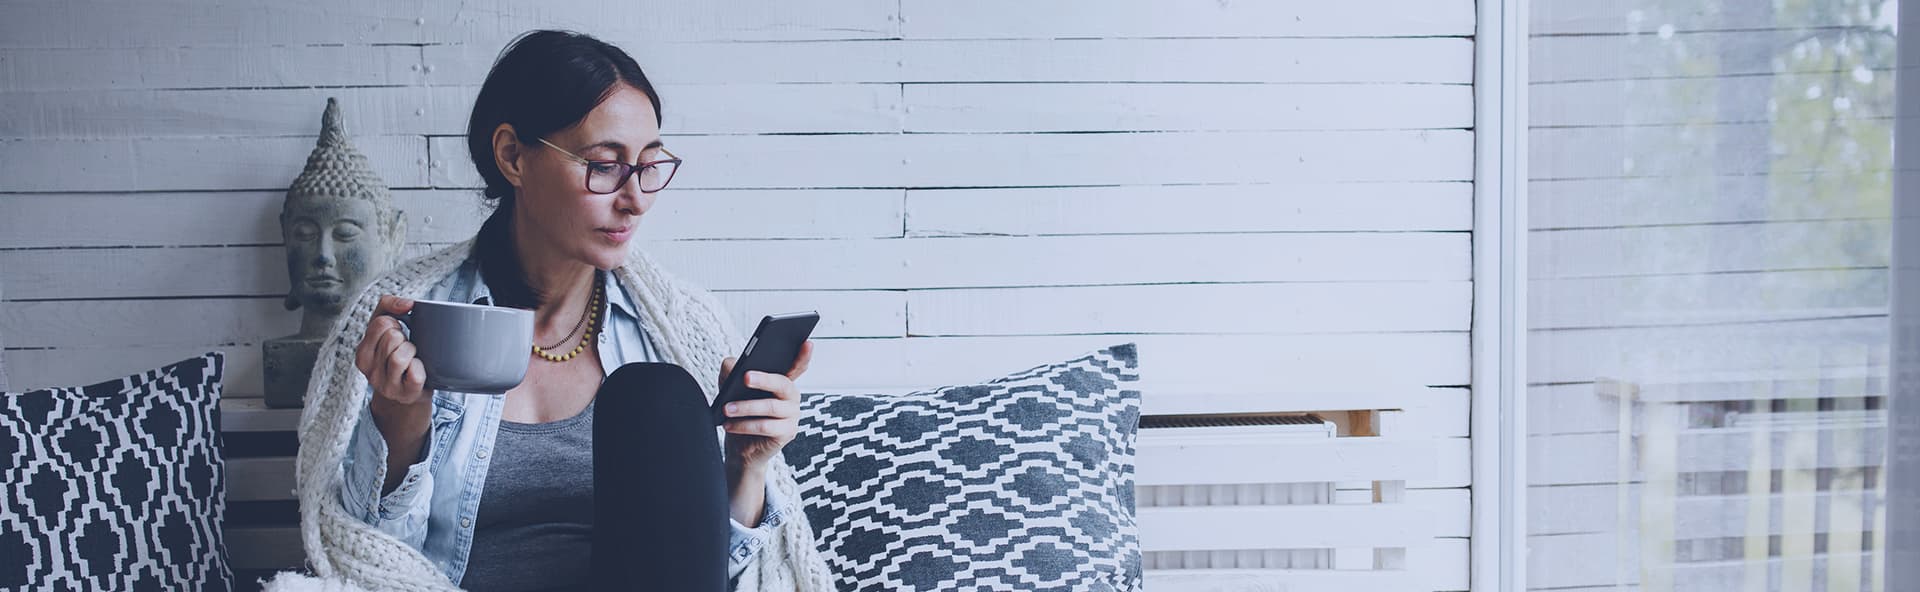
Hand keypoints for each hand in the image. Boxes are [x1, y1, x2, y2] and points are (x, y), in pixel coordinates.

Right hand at [356, 295, 428, 411]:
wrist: (407, 392)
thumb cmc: (396, 354)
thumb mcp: (386, 327)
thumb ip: (389, 305)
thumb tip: (408, 303)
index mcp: (363, 352)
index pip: (381, 323)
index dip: (396, 323)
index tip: (397, 332)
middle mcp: (369, 371)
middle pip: (392, 338)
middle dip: (405, 338)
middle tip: (405, 347)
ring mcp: (386, 385)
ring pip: (401, 356)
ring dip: (413, 352)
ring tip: (412, 358)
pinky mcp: (405, 394)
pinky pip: (415, 374)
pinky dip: (421, 368)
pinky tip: (418, 370)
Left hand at [719, 340, 811, 471]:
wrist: (740, 447)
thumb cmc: (740, 414)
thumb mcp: (732, 389)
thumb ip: (732, 372)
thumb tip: (731, 364)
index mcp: (782, 382)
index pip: (797, 366)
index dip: (803, 355)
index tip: (807, 342)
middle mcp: (791, 397)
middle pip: (782, 383)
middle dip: (764, 379)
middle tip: (745, 377)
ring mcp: (792, 415)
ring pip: (770, 406)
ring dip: (745, 407)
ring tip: (726, 408)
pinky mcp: (786, 433)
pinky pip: (765, 426)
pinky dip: (744, 425)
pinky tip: (729, 424)